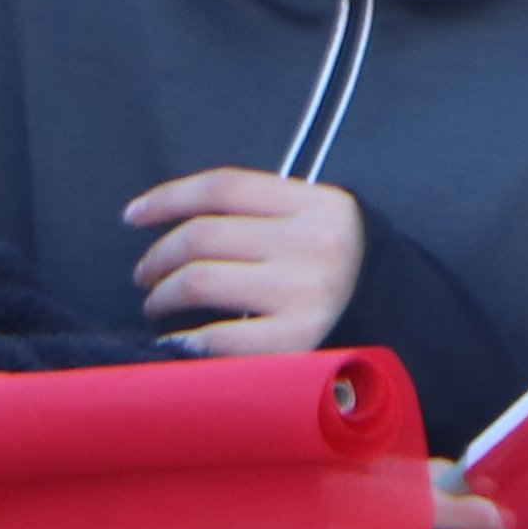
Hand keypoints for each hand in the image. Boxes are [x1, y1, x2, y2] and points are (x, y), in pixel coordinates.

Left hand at [127, 168, 364, 352]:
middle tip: (146, 275)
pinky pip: (216, 335)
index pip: (225, 186)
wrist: (395, 318)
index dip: (168, 197)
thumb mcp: (309, 223)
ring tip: (158, 303)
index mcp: (318, 204)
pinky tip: (175, 342)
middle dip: (158, 257)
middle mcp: (316, 244)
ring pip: (199, 280)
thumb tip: (161, 218)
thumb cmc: (331, 267)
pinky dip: (183, 340)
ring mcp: (307, 293)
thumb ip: (255, 212)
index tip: (132, 216)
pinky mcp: (298, 342)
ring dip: (162, 294)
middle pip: (203, 235)